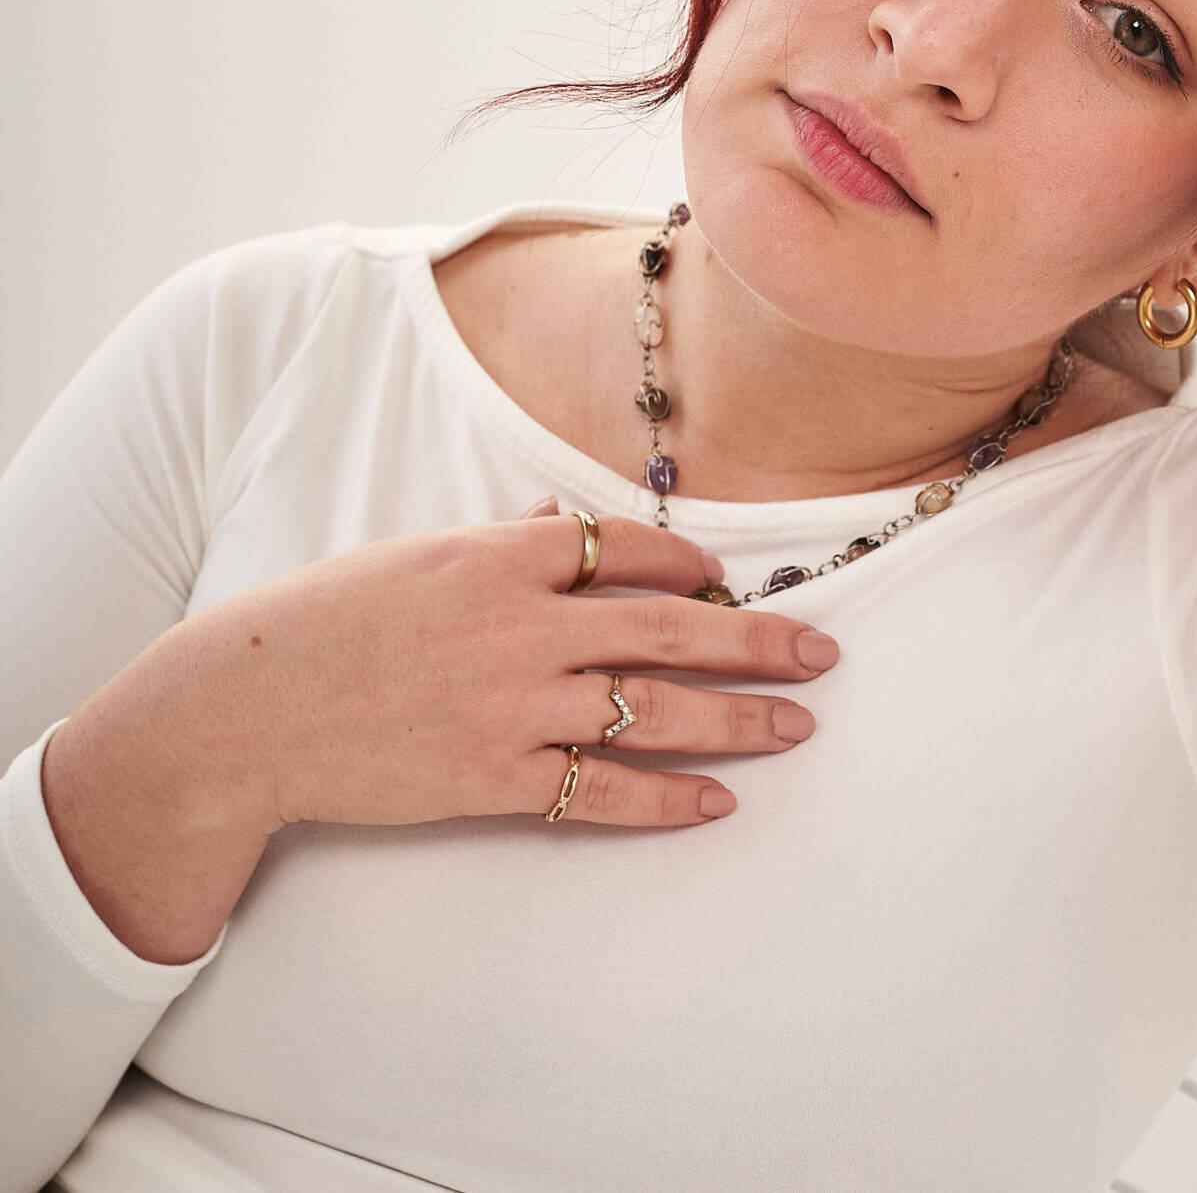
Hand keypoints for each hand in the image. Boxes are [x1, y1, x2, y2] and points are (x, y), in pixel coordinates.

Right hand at [148, 500, 837, 833]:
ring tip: (796, 724)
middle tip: (822, 651)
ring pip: (655, 708)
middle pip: (672, 627)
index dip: (688, 563)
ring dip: (737, 718)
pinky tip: (715, 800)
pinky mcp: (494, 777)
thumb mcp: (418, 555)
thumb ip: (502, 543)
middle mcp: (523, 624)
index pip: (625, 547)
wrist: (246, 706)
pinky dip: (666, 796)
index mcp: (502, 555)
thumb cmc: (328, 619)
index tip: (724, 577)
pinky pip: (603, 789)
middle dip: (758, 638)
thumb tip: (564, 523)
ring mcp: (514, 704)